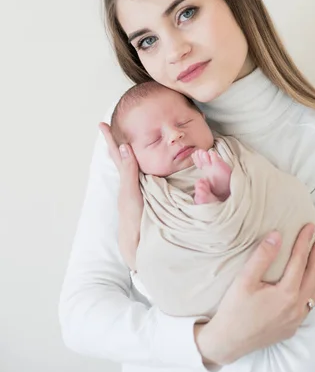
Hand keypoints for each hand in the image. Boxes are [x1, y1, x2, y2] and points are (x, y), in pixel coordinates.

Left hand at [99, 122, 143, 270]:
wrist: (142, 248)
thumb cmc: (134, 222)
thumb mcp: (130, 195)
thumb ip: (128, 172)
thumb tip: (124, 146)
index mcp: (126, 180)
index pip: (118, 155)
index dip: (110, 139)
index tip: (101, 124)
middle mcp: (133, 183)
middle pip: (125, 158)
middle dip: (120, 142)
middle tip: (116, 125)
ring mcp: (142, 191)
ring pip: (137, 166)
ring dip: (133, 152)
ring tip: (130, 139)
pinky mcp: (155, 198)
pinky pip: (150, 175)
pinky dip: (148, 166)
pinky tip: (152, 165)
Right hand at [194, 223, 314, 365]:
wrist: (228, 342)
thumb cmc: (234, 310)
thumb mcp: (244, 280)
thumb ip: (262, 256)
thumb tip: (277, 235)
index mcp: (286, 294)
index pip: (300, 261)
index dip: (305, 241)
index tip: (310, 226)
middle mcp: (296, 307)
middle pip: (314, 275)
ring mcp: (296, 319)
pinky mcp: (292, 327)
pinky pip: (310, 303)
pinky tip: (314, 282)